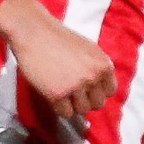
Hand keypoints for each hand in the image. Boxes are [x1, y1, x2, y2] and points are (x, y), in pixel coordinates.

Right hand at [0, 0, 114, 123]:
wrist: (33, 31)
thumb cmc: (58, 38)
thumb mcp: (88, 49)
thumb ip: (96, 68)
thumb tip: (100, 91)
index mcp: (103, 64)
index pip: (110, 92)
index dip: (97, 92)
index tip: (87, 89)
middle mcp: (93, 76)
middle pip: (97, 104)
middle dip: (85, 100)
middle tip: (71, 91)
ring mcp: (76, 86)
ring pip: (82, 110)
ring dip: (72, 105)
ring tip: (61, 90)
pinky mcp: (58, 94)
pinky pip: (65, 112)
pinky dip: (58, 107)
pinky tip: (52, 92)